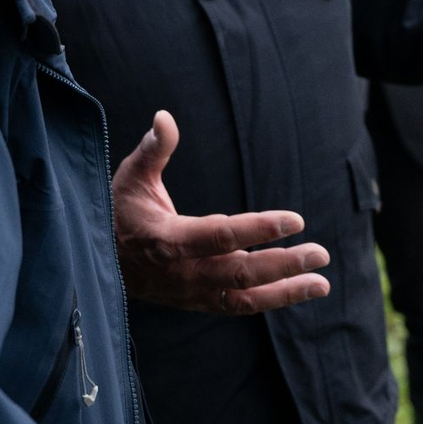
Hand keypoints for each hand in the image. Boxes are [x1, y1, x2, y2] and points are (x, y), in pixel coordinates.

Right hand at [111, 110, 331, 314]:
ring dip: (285, 291)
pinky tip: (298, 289)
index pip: (221, 236)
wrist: (100, 263)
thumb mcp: (131, 176)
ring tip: (322, 281)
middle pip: (241, 273)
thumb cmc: (119, 211)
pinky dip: (270, 300)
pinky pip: (238, 307)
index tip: (296, 220)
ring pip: (244, 298)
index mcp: (167, 239)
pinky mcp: (197, 303)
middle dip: (284, 264)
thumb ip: (153, 149)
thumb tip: (164, 117)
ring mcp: (191, 293)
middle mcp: (183, 272)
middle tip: (321, 253)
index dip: (259, 228)